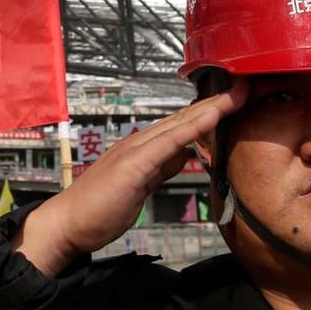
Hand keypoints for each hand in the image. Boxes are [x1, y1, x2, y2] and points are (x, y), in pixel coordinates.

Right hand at [16, 84, 246, 275]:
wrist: (65, 225)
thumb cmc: (98, 211)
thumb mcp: (140, 187)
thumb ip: (161, 169)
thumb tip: (184, 155)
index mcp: (141, 149)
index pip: (181, 126)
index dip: (209, 111)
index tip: (234, 100)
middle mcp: (139, 143)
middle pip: (184, 117)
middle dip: (216, 101)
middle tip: (245, 84)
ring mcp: (135, 150)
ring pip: (180, 123)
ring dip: (211, 107)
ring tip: (238, 92)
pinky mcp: (133, 164)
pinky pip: (169, 142)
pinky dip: (193, 126)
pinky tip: (213, 116)